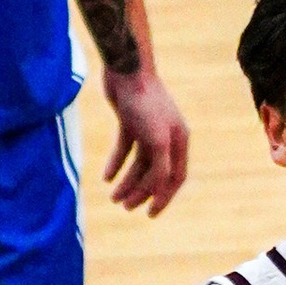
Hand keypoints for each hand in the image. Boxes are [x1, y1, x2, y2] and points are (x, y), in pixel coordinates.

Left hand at [99, 65, 188, 215]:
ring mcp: (148, 128)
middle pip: (155, 173)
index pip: (175, 178)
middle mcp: (166, 136)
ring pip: (139, 163)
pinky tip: (106, 177)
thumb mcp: (157, 140)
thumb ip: (161, 167)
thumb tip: (159, 190)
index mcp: (179, 141)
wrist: (126, 70)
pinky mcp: (130, 121)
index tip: (149, 214)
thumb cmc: (144, 103)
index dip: (163, 197)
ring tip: (113, 196)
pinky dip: (116, 163)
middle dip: (140, 192)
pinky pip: (124, 148)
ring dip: (127, 181)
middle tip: (124, 206)